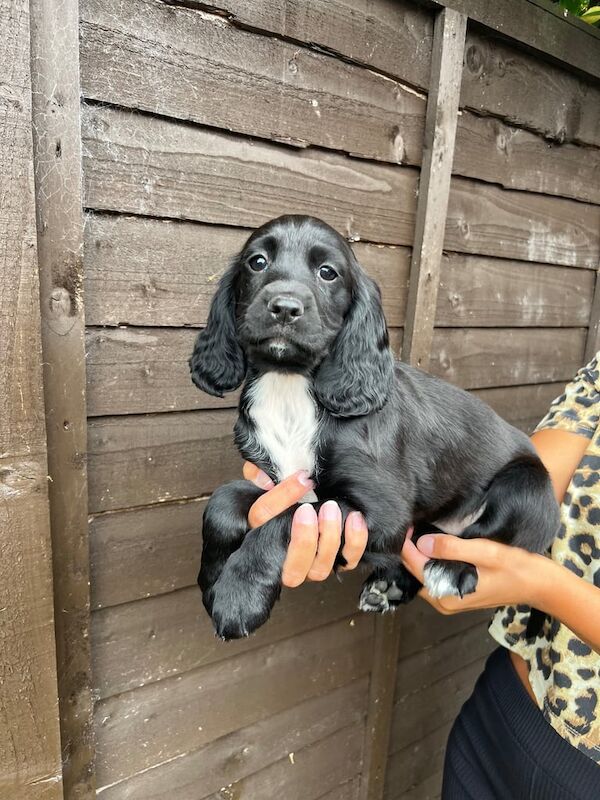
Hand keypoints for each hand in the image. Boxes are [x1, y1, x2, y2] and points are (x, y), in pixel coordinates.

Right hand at [243, 462, 368, 587]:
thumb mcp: (269, 479)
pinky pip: (347, 561)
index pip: (262, 519)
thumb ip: (258, 472)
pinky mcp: (336, 562)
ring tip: (332, 509)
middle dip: (303, 539)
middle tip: (310, 508)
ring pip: (319, 569)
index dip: (281, 497)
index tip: (302, 478)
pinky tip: (354, 518)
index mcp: (261, 533)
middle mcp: (284, 558)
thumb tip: (264, 478)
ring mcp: (311, 566)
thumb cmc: (289, 494)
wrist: (315, 502)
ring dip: (328, 539)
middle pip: (291, 568)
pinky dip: (354, 542)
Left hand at [401, 529, 547, 614]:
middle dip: (411, 547)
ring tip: (419, 526)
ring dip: (420, 551)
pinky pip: (434, 573)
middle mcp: (443, 601)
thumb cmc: (517, 568)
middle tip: (412, 520)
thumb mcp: (486, 553)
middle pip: (415, 570)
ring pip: (423, 571)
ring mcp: (449, 598)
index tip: (407, 520)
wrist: (542, 586)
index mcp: (446, 595)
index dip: (407, 543)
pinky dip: (431, 557)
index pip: (414, 566)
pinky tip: (433, 540)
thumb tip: (423, 542)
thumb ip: (453, 548)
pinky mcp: (456, 591)